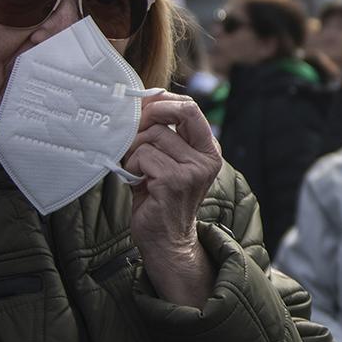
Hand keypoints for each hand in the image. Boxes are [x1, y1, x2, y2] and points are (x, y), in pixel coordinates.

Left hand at [121, 94, 223, 307]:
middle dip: (147, 118)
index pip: (191, 107)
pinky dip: (133, 166)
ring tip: (137, 169)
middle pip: (175, 114)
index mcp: (208, 150)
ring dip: (135, 150)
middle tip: (132, 135)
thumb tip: (143, 100)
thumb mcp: (165, 161)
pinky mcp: (176, 181)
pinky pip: (144, 156)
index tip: (142, 108)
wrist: (166, 241)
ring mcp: (194, 170)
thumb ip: (161, 134)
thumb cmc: (159, 199)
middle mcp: (207, 158)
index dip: (163, 102)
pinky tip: (138, 181)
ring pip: (153, 136)